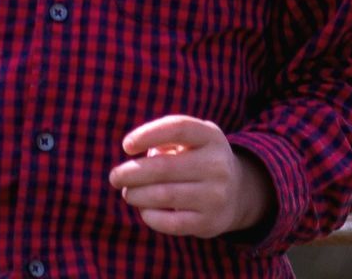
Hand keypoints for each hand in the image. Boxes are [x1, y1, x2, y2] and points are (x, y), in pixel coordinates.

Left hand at [109, 115, 275, 238]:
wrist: (237, 192)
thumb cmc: (198, 158)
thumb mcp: (191, 140)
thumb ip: (164, 139)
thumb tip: (133, 155)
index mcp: (210, 136)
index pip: (177, 128)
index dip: (148, 134)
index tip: (126, 145)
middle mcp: (216, 164)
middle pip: (164, 167)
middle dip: (132, 172)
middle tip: (114, 176)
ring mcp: (215, 195)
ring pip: (164, 195)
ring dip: (137, 195)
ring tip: (127, 192)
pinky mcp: (209, 222)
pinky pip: (171, 222)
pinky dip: (151, 216)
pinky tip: (143, 210)